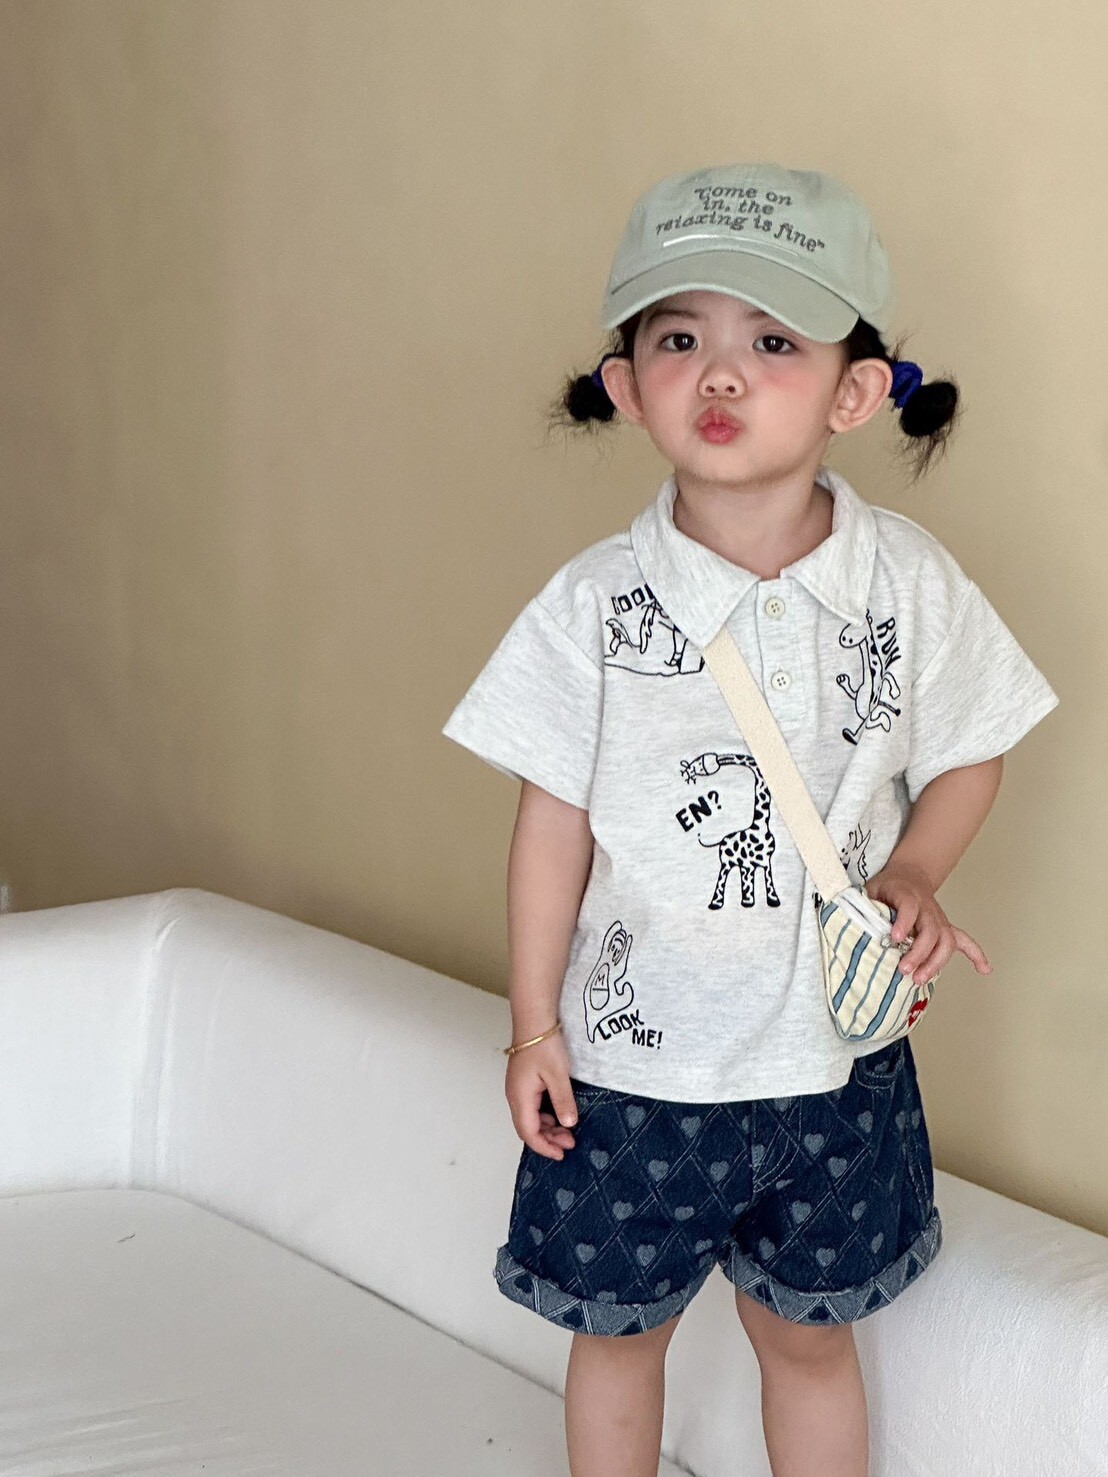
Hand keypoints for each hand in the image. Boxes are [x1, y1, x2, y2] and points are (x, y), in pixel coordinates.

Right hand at [505, 1033, 579, 1159]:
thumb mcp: (558, 1075)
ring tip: (569, 1129)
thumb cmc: (543, 1044)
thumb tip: (568, 1124)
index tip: (561, 1153)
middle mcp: (515, 1096)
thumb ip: (563, 1101)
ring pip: (531, 1118)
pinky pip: (533, 1107)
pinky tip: (560, 1113)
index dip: (544, 1147)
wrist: (534, 1020)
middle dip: (548, 1139)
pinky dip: (546, 1115)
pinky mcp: (524, 1083)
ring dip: (548, 1127)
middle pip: (528, 1128)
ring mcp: (518, 1089)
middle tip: (571, 1142)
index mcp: (520, 1097)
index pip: (528, 1133)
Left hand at [864, 861, 991, 985]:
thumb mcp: (870, 891)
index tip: (894, 939)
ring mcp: (939, 919)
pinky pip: (964, 940)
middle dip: (919, 952)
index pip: (909, 908)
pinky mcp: (945, 927)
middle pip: (930, 931)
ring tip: (920, 979)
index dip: (903, 923)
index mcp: (907, 895)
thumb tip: (856, 928)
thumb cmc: (887, 887)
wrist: (909, 875)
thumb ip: (865, 908)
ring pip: (946, 941)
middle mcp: (927, 908)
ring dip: (936, 962)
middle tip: (904, 969)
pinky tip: (984, 970)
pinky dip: (975, 954)